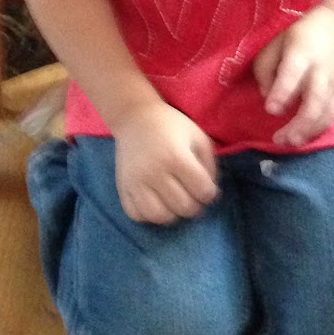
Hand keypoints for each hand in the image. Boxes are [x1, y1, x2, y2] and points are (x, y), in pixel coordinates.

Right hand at [113, 101, 218, 223]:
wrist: (134, 117)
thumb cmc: (171, 126)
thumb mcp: (198, 137)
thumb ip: (210, 165)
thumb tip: (211, 195)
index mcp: (177, 157)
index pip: (202, 191)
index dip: (209, 193)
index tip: (206, 188)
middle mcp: (155, 172)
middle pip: (183, 207)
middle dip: (194, 206)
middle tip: (193, 196)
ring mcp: (136, 182)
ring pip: (159, 217)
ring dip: (173, 215)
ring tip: (175, 203)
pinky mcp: (122, 187)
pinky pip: (136, 215)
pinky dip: (149, 216)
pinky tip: (156, 203)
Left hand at [252, 3, 333, 146]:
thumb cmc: (299, 35)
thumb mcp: (275, 42)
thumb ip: (265, 68)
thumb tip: (267, 96)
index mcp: (302, 53)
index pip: (293, 75)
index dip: (282, 93)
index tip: (271, 110)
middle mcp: (320, 71)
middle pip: (314, 101)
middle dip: (298, 123)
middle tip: (280, 138)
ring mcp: (333, 83)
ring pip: (326, 113)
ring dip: (309, 131)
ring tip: (291, 142)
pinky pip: (332, 115)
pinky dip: (320, 129)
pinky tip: (305, 138)